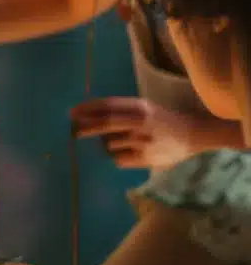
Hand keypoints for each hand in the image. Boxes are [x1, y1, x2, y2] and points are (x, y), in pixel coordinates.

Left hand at [73, 97, 206, 170]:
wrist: (191, 135)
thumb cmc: (160, 120)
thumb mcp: (143, 108)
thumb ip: (120, 110)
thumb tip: (87, 115)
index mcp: (139, 106)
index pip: (108, 105)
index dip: (88, 109)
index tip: (73, 113)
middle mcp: (140, 122)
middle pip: (105, 123)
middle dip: (86, 127)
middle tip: (74, 131)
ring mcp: (143, 141)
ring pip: (110, 144)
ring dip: (108, 144)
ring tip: (125, 143)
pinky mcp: (146, 158)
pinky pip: (119, 159)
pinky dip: (118, 156)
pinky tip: (131, 153)